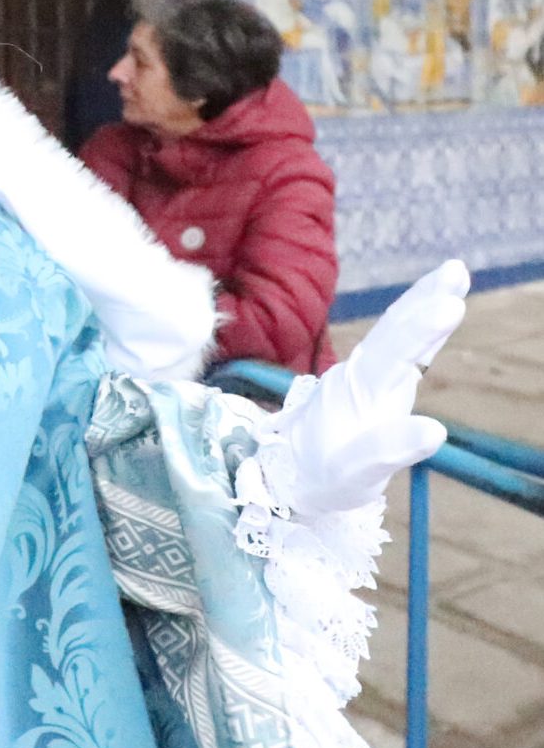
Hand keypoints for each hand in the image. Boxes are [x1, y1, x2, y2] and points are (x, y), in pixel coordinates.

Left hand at [277, 260, 467, 516]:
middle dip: (425, 298)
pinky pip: (401, 348)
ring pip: (397, 332)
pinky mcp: (375, 384)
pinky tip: (437, 310)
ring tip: (452, 273)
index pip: (393, 353)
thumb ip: (388, 449)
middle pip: (395, 330)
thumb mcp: (355, 473)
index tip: (449, 303)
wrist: (291, 477)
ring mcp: (368, 376)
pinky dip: (420, 327)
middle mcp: (363, 374)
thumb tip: (434, 430)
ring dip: (423, 302)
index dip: (421, 329)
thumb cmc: (324, 478)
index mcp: (360, 390)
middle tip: (455, 269)